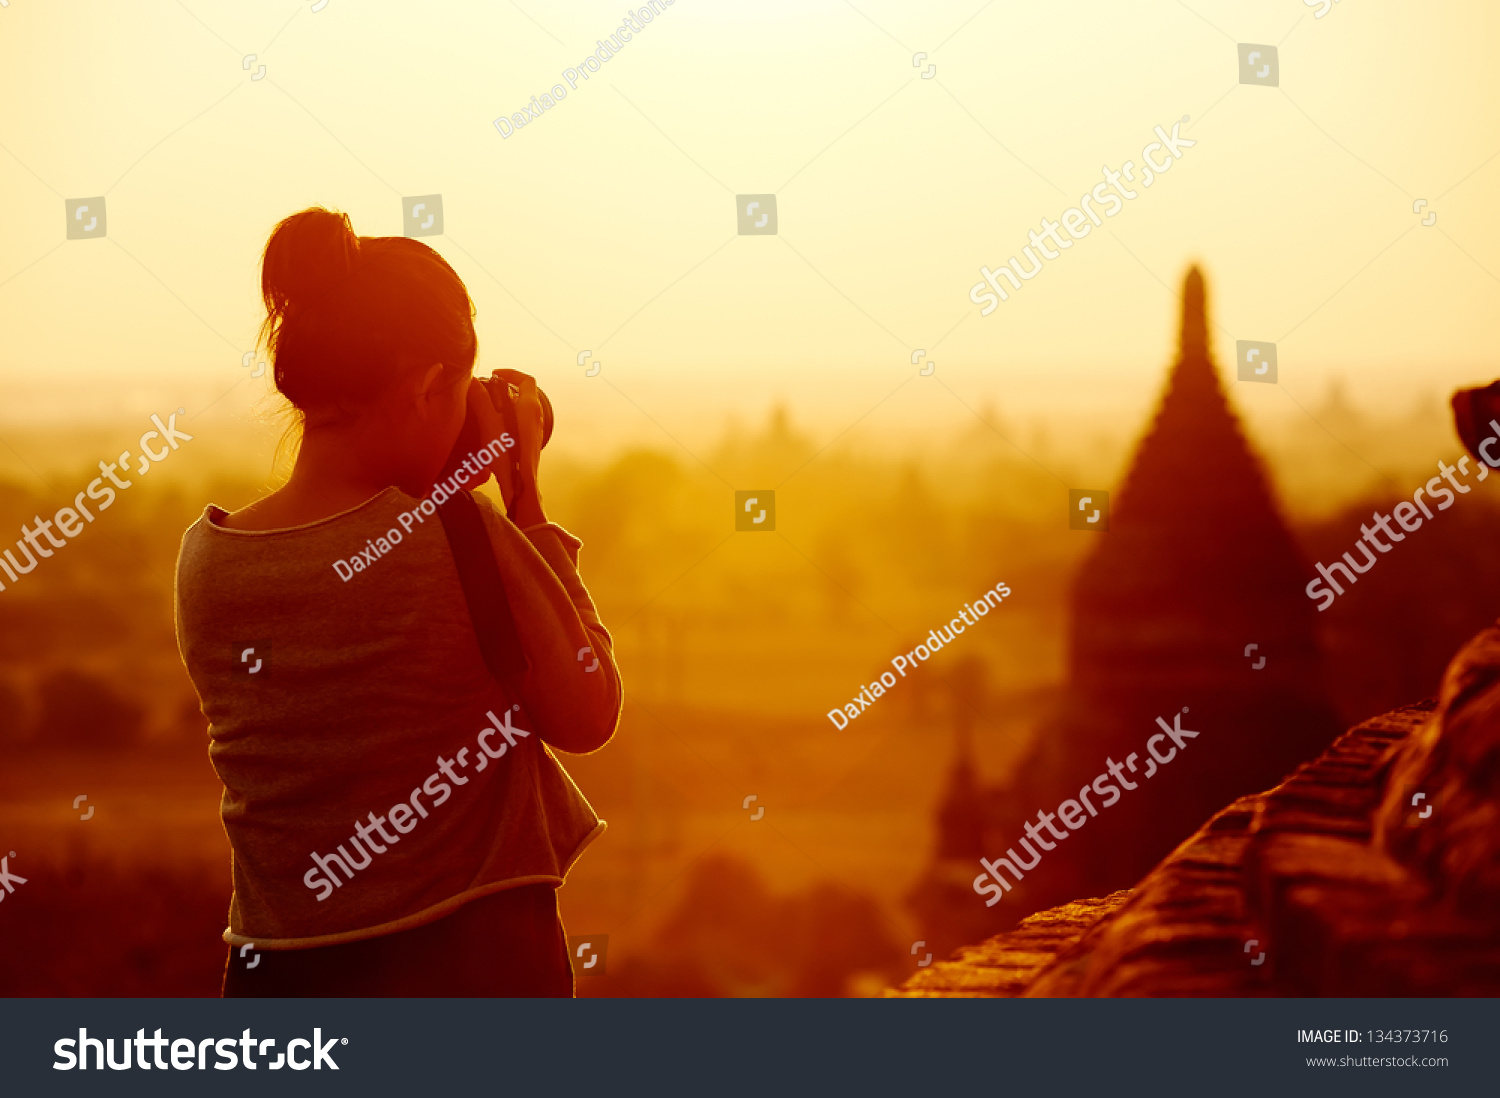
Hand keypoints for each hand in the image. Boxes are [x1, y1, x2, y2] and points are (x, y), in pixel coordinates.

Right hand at [468, 371, 545, 525]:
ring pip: (521, 409)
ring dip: (504, 405)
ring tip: (485, 410)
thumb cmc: (508, 454)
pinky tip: (491, 429)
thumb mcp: (490, 423)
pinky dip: (506, 419)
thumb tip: (471, 382)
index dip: (511, 373)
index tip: (494, 375)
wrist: (521, 486)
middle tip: (487, 392)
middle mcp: (536, 417)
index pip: (526, 379)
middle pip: (523, 393)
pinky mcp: (530, 443)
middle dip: (504, 389)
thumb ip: (481, 400)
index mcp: (530, 407)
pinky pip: (519, 423)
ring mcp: (535, 430)